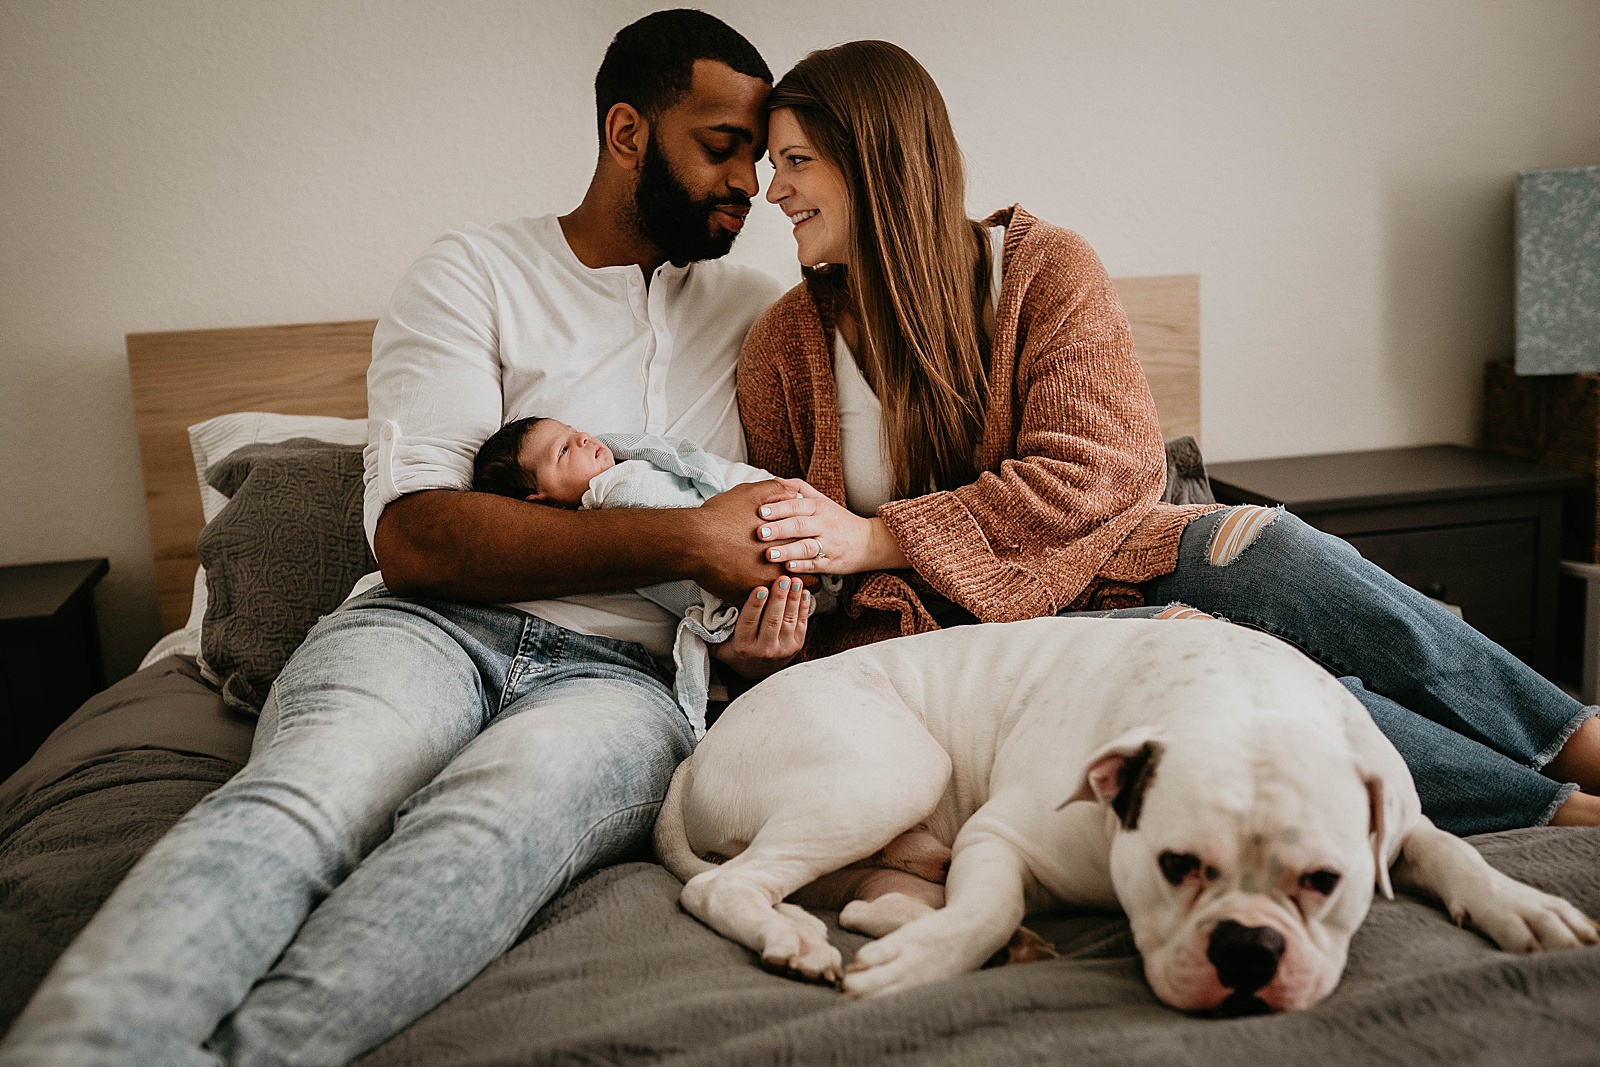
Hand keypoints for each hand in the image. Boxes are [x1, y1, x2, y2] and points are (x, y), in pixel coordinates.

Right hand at [693, 480, 811, 599]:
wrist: (693, 542)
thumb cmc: (720, 516)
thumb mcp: (750, 493)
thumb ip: (776, 490)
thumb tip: (794, 492)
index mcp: (787, 539)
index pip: (815, 551)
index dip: (812, 552)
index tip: (807, 552)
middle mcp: (782, 563)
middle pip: (811, 577)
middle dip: (807, 575)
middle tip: (799, 573)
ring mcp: (767, 584)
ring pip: (793, 597)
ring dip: (790, 592)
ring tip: (783, 587)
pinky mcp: (751, 598)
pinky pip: (769, 608)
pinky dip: (769, 603)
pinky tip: (764, 596)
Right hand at [711, 578, 810, 679]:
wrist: (759, 673)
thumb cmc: (736, 652)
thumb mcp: (719, 648)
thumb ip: (708, 635)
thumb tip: (689, 619)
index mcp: (744, 647)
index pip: (749, 623)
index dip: (755, 605)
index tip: (760, 588)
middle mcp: (765, 649)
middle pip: (772, 620)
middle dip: (778, 598)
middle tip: (782, 578)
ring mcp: (784, 648)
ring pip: (788, 619)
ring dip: (793, 598)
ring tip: (794, 580)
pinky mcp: (798, 645)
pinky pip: (801, 622)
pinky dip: (803, 606)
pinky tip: (803, 591)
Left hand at [755, 479, 909, 574]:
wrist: (868, 542)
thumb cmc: (838, 520)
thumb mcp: (822, 500)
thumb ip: (800, 489)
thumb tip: (776, 480)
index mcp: (819, 507)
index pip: (796, 506)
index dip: (778, 508)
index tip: (760, 511)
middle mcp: (824, 524)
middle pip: (799, 525)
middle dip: (779, 529)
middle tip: (760, 533)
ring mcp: (828, 545)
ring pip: (806, 547)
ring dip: (787, 551)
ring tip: (769, 554)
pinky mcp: (831, 563)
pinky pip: (814, 565)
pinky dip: (801, 567)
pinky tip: (787, 567)